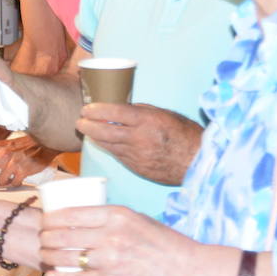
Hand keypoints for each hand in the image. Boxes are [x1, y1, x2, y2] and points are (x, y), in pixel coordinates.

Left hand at [0, 134, 56, 189]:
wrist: (44, 144)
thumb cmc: (24, 145)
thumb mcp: (6, 146)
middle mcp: (3, 155)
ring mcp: (13, 164)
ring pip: (0, 180)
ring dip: (2, 181)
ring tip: (10, 175)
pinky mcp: (23, 172)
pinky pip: (13, 183)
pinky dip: (14, 183)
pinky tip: (18, 177)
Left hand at [38, 204, 192, 275]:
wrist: (179, 267)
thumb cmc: (160, 239)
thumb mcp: (135, 217)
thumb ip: (109, 217)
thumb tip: (81, 216)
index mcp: (116, 215)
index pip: (72, 214)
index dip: (52, 218)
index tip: (45, 219)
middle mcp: (109, 236)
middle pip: (64, 235)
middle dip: (46, 236)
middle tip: (42, 237)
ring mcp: (108, 260)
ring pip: (67, 256)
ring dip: (50, 255)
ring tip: (44, 252)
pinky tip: (51, 273)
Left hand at [77, 103, 203, 185]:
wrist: (197, 162)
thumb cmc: (185, 134)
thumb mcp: (166, 115)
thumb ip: (143, 112)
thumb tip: (122, 109)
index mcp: (147, 121)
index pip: (115, 112)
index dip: (97, 109)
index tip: (86, 107)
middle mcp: (139, 138)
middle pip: (105, 131)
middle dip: (88, 125)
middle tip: (80, 120)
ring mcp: (137, 155)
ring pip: (108, 145)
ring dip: (95, 137)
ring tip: (86, 129)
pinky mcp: (137, 168)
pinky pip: (118, 155)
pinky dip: (108, 147)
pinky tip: (103, 142)